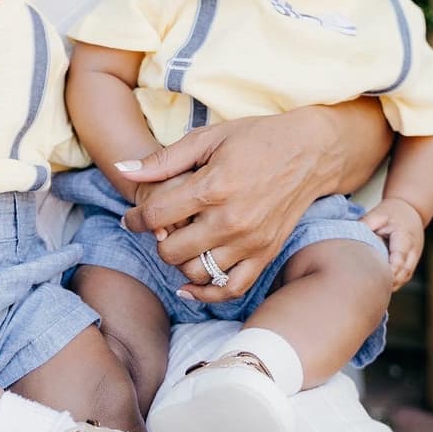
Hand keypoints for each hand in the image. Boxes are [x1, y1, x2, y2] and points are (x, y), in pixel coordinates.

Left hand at [118, 111, 339, 301]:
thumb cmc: (255, 139)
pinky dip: (207, 293)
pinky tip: (190, 284)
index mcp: (212, 187)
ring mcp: (250, 242)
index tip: (130, 218)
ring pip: (196, 273)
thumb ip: (163, 160)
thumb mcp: (206, 138)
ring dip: (179, 262)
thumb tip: (123, 170)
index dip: (134, 219)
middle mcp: (231, 221)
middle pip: (171, 251)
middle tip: (159, 228)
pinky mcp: (265, 255)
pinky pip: (230, 289)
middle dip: (156, 240)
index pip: (156, 216)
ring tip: (179, 242)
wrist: (310, 152)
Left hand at [362, 197, 424, 289]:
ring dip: (392, 284)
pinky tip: (381, 287)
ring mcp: (414, 257)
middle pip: (404, 271)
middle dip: (390, 281)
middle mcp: (412, 250)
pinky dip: (395, 282)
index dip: (390, 269)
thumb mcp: (377, 214)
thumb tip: (351, 236)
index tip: (378, 276)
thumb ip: (365, 224)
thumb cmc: (392, 212)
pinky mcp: (411, 261)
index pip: (399, 257)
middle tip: (371, 288)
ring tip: (374, 291)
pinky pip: (405, 276)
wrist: (411, 209)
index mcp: (404, 238)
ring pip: (405, 276)